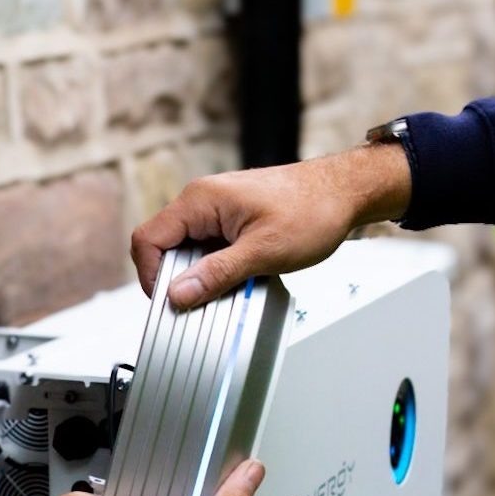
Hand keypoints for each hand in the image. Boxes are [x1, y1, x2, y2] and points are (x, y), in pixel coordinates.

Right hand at [132, 143, 411, 308]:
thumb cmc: (313, 210)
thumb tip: (177, 294)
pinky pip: (212, 247)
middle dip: (181, 279)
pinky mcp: (234, 218)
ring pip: (191, 250)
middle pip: (166, 247)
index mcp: (200, 201)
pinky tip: (245, 277)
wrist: (346, 192)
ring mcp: (218, 208)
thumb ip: (217, 274)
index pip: (148, 240)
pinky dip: (221, 266)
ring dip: (204, 274)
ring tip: (233, 288)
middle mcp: (203, 200)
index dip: (151, 276)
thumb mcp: (264, 251)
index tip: (170, 304)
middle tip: (206, 303)